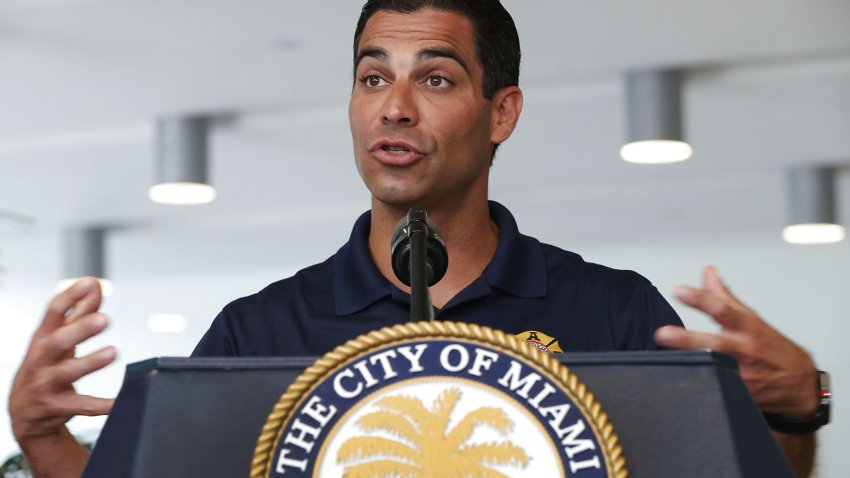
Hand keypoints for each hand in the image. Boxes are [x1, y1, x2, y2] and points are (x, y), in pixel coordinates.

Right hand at [9, 277, 116, 444]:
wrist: (25, 413)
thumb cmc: (44, 368)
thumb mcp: (56, 340)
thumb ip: (78, 314)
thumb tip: (95, 286)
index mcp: (42, 339)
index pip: (53, 313)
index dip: (70, 296)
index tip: (89, 283)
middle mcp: (41, 361)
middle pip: (58, 342)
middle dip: (79, 330)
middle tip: (104, 319)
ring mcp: (47, 385)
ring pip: (68, 373)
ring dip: (90, 362)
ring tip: (112, 352)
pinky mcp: (58, 407)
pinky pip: (83, 406)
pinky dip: (103, 404)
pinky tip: (119, 401)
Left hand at [654, 266, 817, 417]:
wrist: (798, 383)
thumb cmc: (772, 347)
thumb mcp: (751, 318)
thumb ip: (724, 296)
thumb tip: (708, 273)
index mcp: (747, 327)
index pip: (723, 309)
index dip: (701, 299)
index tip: (680, 291)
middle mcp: (743, 350)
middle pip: (715, 344)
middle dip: (688, 340)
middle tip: (663, 334)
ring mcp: (741, 374)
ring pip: (714, 370)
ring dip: (691, 365)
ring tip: (664, 361)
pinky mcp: (739, 394)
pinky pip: (716, 389)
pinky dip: (699, 386)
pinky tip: (677, 383)